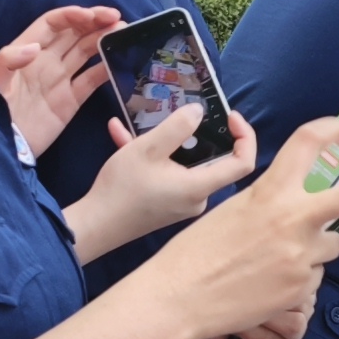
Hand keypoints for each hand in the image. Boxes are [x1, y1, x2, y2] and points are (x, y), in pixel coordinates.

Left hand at [0, 5, 122, 158]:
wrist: (4, 147)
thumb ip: (8, 61)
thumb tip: (35, 48)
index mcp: (27, 50)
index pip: (53, 24)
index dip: (72, 15)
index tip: (92, 16)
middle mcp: (46, 61)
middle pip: (73, 33)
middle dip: (95, 22)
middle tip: (117, 18)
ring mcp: (60, 80)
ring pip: (86, 52)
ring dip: (103, 40)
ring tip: (123, 32)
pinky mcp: (71, 100)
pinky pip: (92, 80)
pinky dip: (107, 69)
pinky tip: (120, 61)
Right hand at [72, 100, 258, 256]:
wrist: (94, 226)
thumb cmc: (121, 189)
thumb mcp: (147, 149)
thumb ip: (176, 127)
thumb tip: (199, 111)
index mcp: (199, 187)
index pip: (243, 163)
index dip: (245, 136)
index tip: (229, 115)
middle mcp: (196, 198)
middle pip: (212, 160)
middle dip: (197, 133)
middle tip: (181, 113)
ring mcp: (181, 203)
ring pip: (184, 164)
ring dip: (166, 141)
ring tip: (141, 121)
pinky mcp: (165, 204)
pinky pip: (167, 173)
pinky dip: (152, 156)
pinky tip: (120, 134)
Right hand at [151, 115, 338, 338]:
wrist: (181, 297)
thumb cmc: (197, 251)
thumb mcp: (233, 209)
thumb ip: (270, 201)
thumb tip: (295, 203)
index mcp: (270, 191)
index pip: (307, 143)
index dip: (330, 130)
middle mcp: (293, 219)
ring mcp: (301, 256)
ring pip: (331, 245)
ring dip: (317, 247)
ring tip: (277, 259)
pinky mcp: (301, 288)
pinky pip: (314, 275)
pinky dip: (299, 277)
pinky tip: (268, 283)